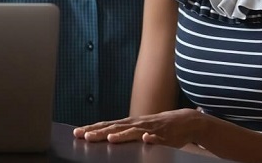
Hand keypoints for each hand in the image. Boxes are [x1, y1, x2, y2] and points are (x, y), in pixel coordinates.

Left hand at [72, 108, 202, 147]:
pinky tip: (146, 140)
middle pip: (115, 128)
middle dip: (99, 132)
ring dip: (122, 135)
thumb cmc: (156, 126)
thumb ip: (121, 131)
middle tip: (85, 136)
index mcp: (127, 123)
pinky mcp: (165, 136)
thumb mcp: (136, 127)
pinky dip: (152, 139)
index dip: (91, 129)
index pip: (106, 125)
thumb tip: (102, 134)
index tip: (77, 133)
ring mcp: (150, 129)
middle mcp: (136, 124)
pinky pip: (158, 138)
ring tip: (111, 138)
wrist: (183, 121)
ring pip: (134, 132)